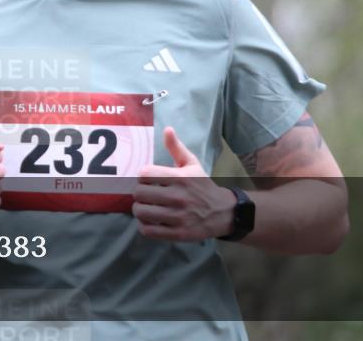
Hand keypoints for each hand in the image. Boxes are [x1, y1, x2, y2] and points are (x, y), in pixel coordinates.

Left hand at [132, 127, 235, 241]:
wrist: (223, 212)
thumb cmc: (203, 186)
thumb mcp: (192, 164)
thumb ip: (177, 148)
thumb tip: (167, 129)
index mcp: (180, 178)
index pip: (145, 174)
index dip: (141, 176)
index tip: (147, 179)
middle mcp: (179, 197)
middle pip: (140, 193)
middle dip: (139, 193)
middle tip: (144, 194)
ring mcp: (178, 217)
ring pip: (142, 212)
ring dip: (139, 209)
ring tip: (145, 207)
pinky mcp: (178, 234)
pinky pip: (149, 231)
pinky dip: (144, 226)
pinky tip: (150, 220)